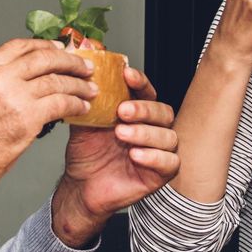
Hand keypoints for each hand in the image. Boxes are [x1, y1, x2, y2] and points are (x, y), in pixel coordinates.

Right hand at [0, 38, 95, 222]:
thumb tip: (31, 74)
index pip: (20, 45)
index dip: (46, 45)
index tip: (61, 48)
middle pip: (43, 58)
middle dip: (70, 61)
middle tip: (85, 66)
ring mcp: (13, 96)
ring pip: (57, 80)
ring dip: (79, 85)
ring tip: (90, 89)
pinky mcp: (27, 118)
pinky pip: (61, 103)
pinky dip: (76, 104)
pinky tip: (82, 108)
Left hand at [50, 66, 177, 247]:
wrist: (80, 186)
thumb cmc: (87, 153)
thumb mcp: (85, 121)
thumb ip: (88, 96)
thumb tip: (83, 65)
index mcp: (137, 113)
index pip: (147, 92)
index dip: (140, 82)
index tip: (126, 74)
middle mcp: (151, 129)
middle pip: (163, 112)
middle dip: (144, 109)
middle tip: (122, 111)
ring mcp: (158, 151)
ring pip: (168, 136)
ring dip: (146, 133)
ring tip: (122, 134)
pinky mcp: (160, 174)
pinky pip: (170, 163)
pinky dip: (154, 157)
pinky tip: (135, 155)